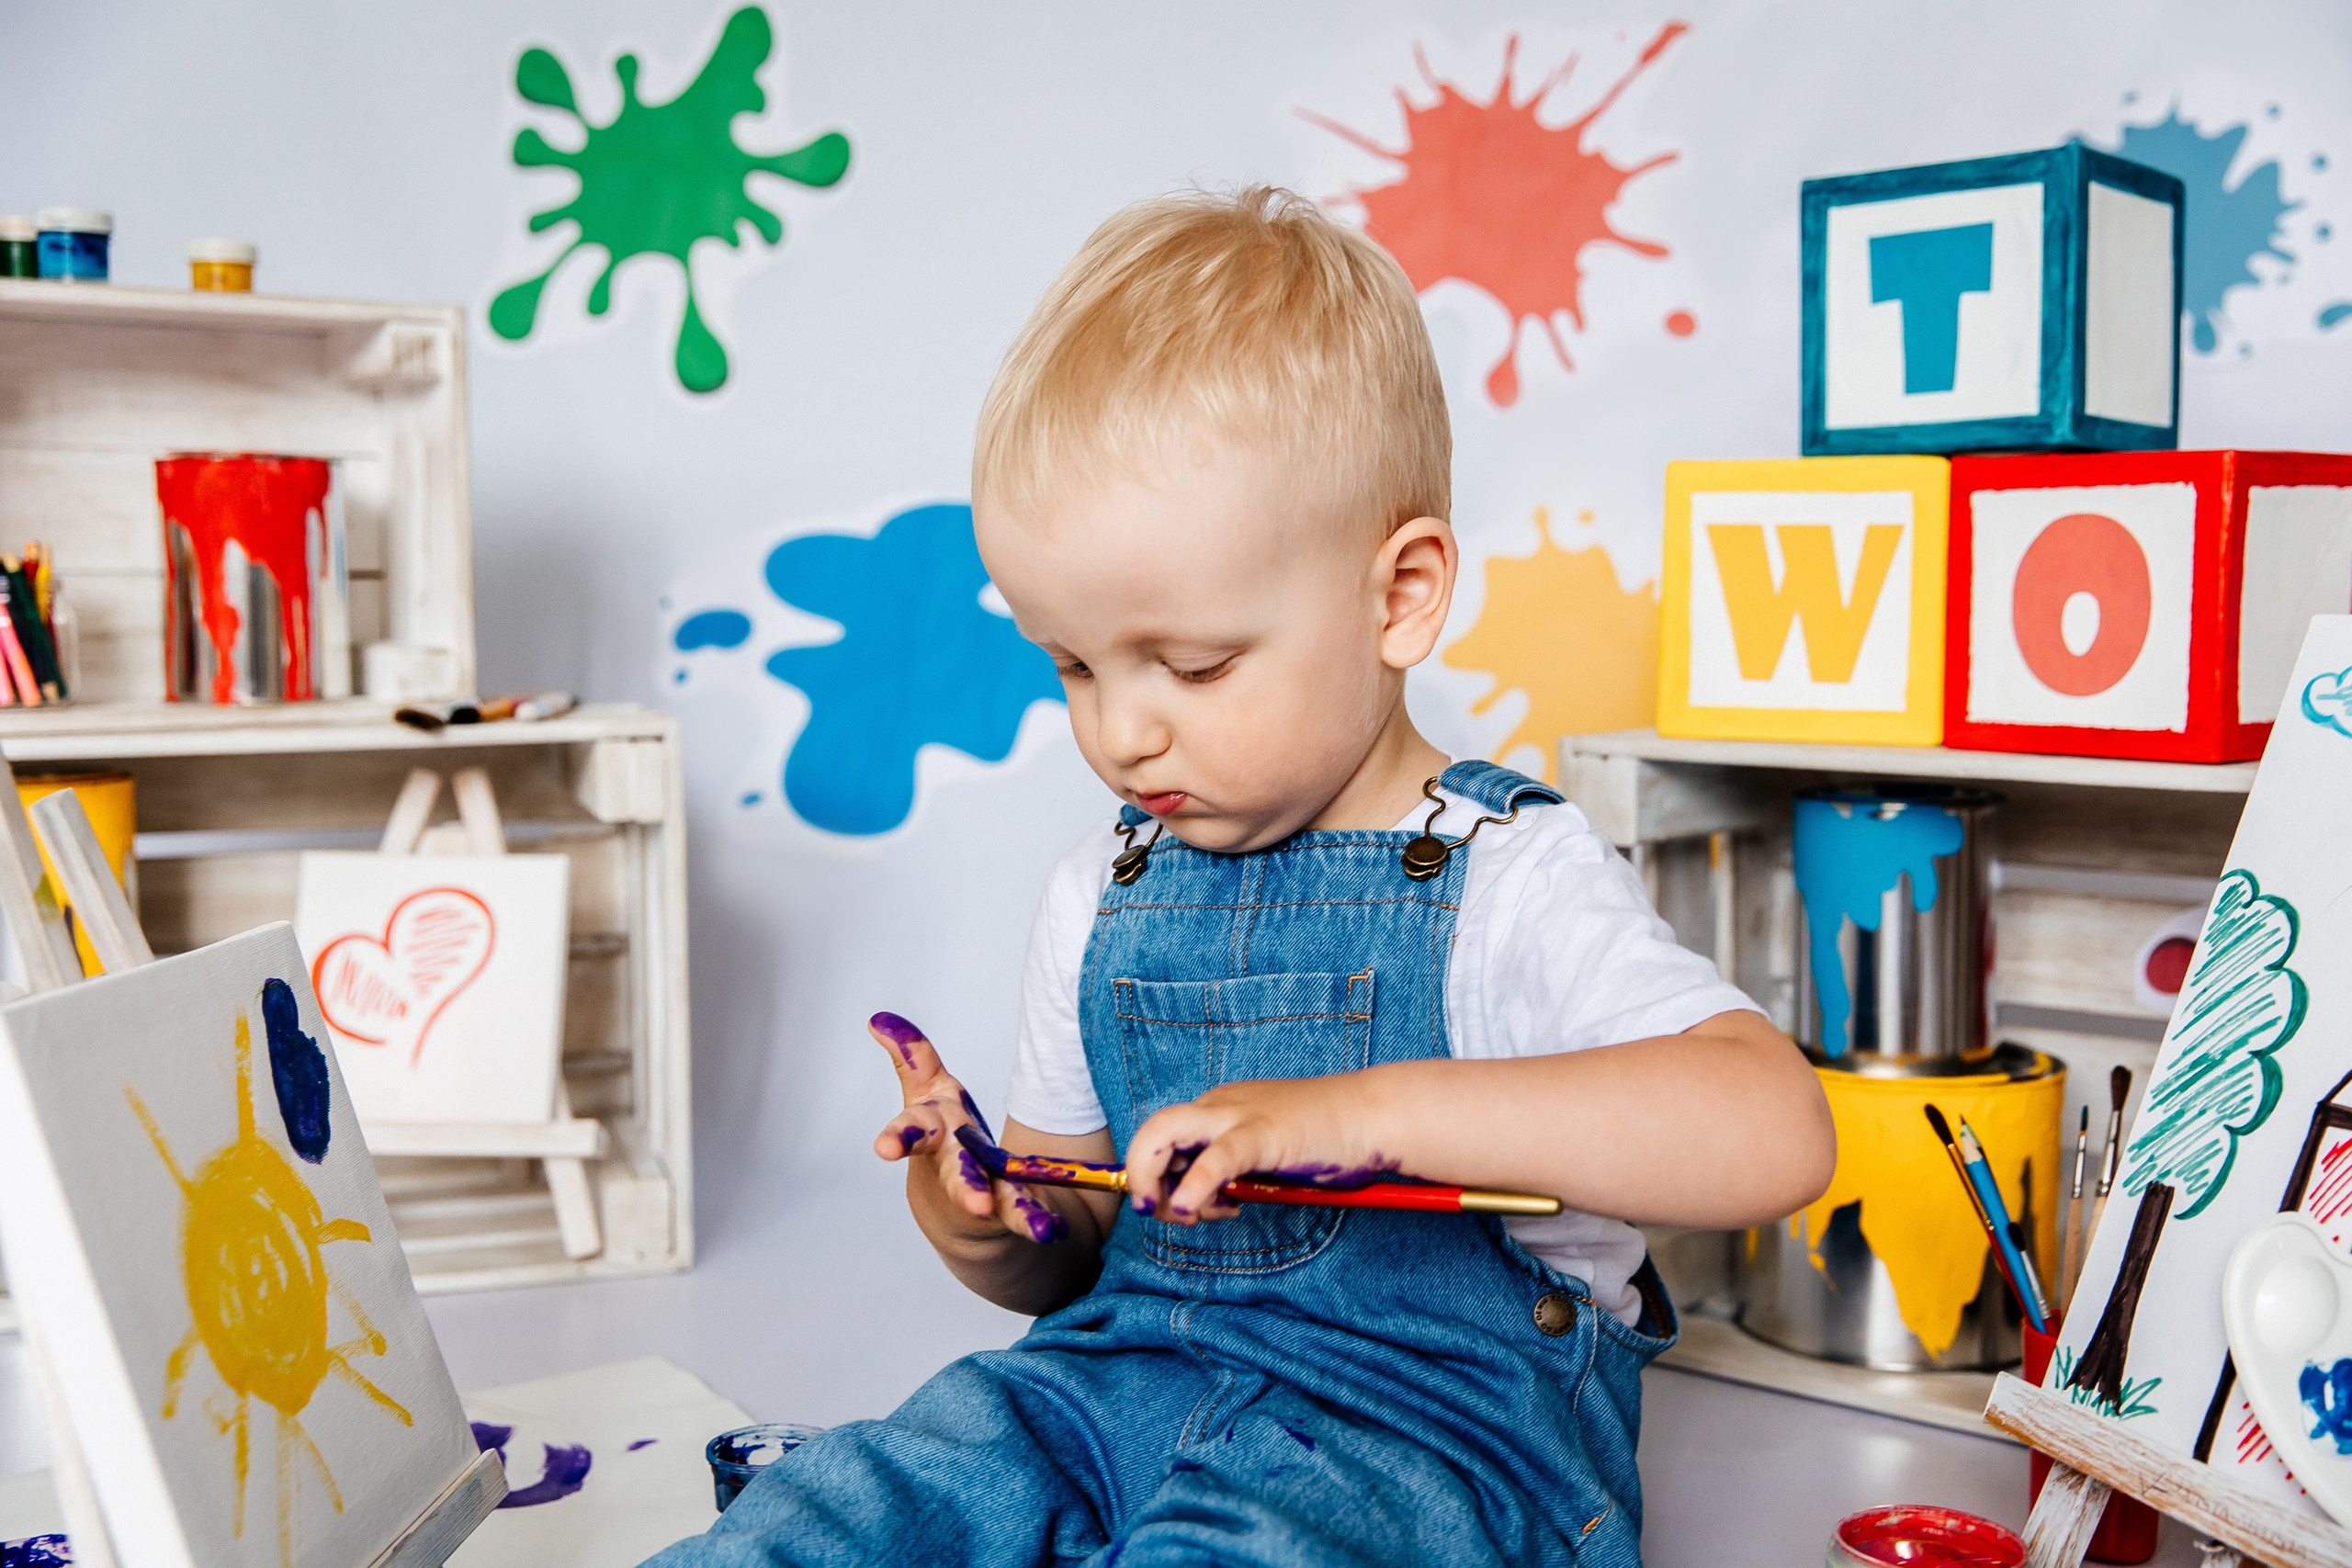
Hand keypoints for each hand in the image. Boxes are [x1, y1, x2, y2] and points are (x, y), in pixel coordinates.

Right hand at [867, 1013, 1067, 1243]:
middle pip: (958, 1173)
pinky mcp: (1010, 1207)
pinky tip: (1053, 1231)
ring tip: (1038, 1228)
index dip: (898, 1137)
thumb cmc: (944, 1139)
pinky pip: (1025, 1212)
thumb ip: (912, 1058)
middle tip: (976, 1204)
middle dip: (965, 1186)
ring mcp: (983, 1191)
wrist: (956, 1210)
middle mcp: (955, 1165)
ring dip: (1016, 1211)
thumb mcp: (927, 1093)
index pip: (914, 1130)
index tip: (884, 1150)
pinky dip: (1039, 1222)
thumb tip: (879, 1019)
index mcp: (935, 1131)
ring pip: (999, 1200)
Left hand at [1124, 1073, 1398, 1225]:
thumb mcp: (1268, 1157)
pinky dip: (1194, 1184)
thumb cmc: (1330, 1138)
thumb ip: (1238, 1175)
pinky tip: (1186, 1207)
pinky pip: (1217, 1159)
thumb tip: (1214, 1203)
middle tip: (1154, 1213)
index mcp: (1220, 1111)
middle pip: (1153, 1131)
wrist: (1374, 1115)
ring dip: (1149, 1176)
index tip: (1181, 1211)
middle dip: (1138, 1175)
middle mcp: (1220, 1108)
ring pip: (1165, 1132)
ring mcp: (1239, 1117)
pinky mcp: (1263, 1135)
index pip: (1164, 1139)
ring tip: (1175, 1213)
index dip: (1156, 1178)